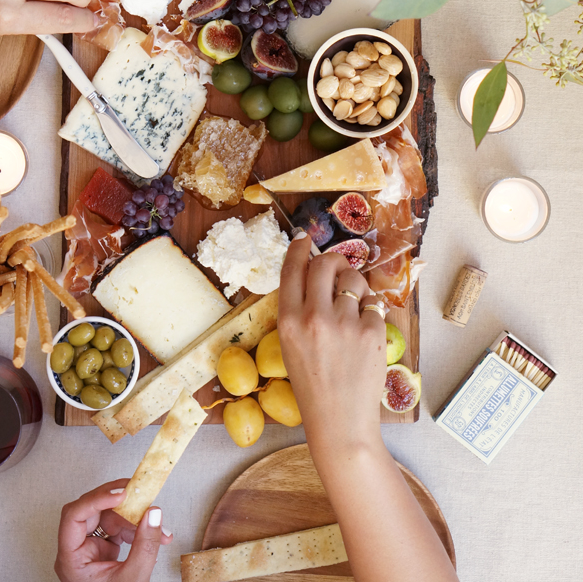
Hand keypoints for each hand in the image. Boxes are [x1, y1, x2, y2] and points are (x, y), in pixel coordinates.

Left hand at [55, 480, 172, 581]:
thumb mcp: (133, 579)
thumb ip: (145, 545)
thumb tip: (154, 513)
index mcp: (70, 559)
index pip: (74, 516)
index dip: (97, 499)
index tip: (123, 493)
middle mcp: (75, 550)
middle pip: (92, 511)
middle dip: (121, 504)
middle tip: (142, 494)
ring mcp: (88, 549)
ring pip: (108, 517)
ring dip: (134, 517)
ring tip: (155, 524)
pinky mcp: (101, 550)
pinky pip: (117, 528)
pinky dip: (136, 528)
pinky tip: (151, 533)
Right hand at [278, 234, 386, 452]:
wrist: (339, 423)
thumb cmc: (312, 387)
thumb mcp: (290, 346)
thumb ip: (297, 311)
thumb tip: (311, 274)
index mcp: (288, 322)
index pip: (291, 270)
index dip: (298, 249)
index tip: (303, 238)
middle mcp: (315, 317)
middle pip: (325, 263)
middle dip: (332, 260)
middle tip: (337, 269)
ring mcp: (345, 324)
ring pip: (354, 279)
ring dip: (354, 285)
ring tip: (352, 307)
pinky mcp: (372, 332)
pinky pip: (373, 305)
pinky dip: (370, 313)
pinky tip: (363, 333)